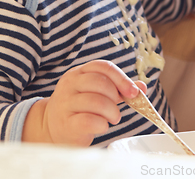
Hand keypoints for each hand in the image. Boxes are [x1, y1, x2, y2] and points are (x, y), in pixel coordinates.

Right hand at [22, 60, 146, 145]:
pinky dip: (101, 124)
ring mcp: (65, 102)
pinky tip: (102, 126)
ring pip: (96, 101)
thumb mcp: (97, 93)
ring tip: (112, 118)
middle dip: (116, 97)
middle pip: (100, 82)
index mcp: (79, 72)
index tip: (134, 92)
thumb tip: (141, 87)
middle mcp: (70, 83)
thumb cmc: (80, 108)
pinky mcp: (66, 123)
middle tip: (118, 109)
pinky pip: (88, 120)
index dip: (121, 78)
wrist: (53, 127)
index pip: (102, 66)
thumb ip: (118, 88)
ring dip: (111, 112)